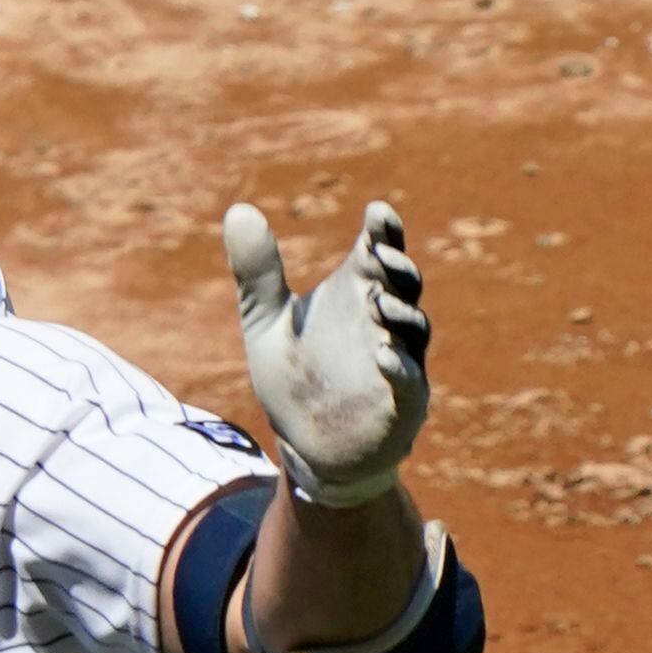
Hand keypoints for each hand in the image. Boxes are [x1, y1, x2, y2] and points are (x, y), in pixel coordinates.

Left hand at [223, 199, 430, 506]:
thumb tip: (237, 208)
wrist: (304, 445)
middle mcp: (384, 324)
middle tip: (380, 253)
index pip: (378, 254)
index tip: (378, 212)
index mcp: (356, 296)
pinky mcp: (402, 404)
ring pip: (414, 330)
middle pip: (404, 286)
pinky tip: (381, 355)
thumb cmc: (294, 376)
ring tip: (378, 300)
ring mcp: (399, 362)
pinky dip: (398, 366)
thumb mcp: (265, 321)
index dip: (384, 232)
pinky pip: (409, 382)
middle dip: (397, 268)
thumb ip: (256, 272)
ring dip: (400, 314)